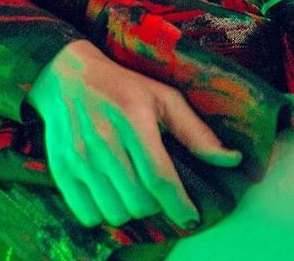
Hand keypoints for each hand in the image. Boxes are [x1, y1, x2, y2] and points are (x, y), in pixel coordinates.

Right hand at [26, 39, 242, 230]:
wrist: (66, 77)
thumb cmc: (123, 87)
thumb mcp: (162, 98)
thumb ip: (196, 132)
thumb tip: (232, 160)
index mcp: (134, 118)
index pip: (159, 178)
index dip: (179, 204)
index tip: (191, 216)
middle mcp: (104, 139)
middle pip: (139, 201)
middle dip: (156, 205)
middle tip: (156, 191)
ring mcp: (79, 156)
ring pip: (115, 212)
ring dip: (130, 210)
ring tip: (132, 190)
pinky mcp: (61, 169)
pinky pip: (87, 214)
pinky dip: (102, 213)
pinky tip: (109, 193)